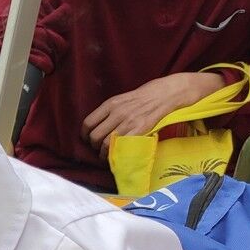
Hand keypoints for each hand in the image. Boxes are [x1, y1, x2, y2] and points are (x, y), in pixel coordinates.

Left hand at [83, 71, 221, 145]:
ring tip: (106, 155)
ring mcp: (129, 122)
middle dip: (93, 146)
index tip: (87, 139)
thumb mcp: (122, 99)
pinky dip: (116, 153)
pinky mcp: (140, 129)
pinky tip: (117, 154)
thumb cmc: (143, 97)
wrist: (165, 93)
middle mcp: (117, 113)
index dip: (84, 135)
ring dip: (103, 153)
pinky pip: (122, 145)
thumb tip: (96, 126)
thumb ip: (108, 112)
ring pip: (106, 144)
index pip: (88, 123)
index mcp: (110, 104)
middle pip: (95, 136)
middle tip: (97, 149)